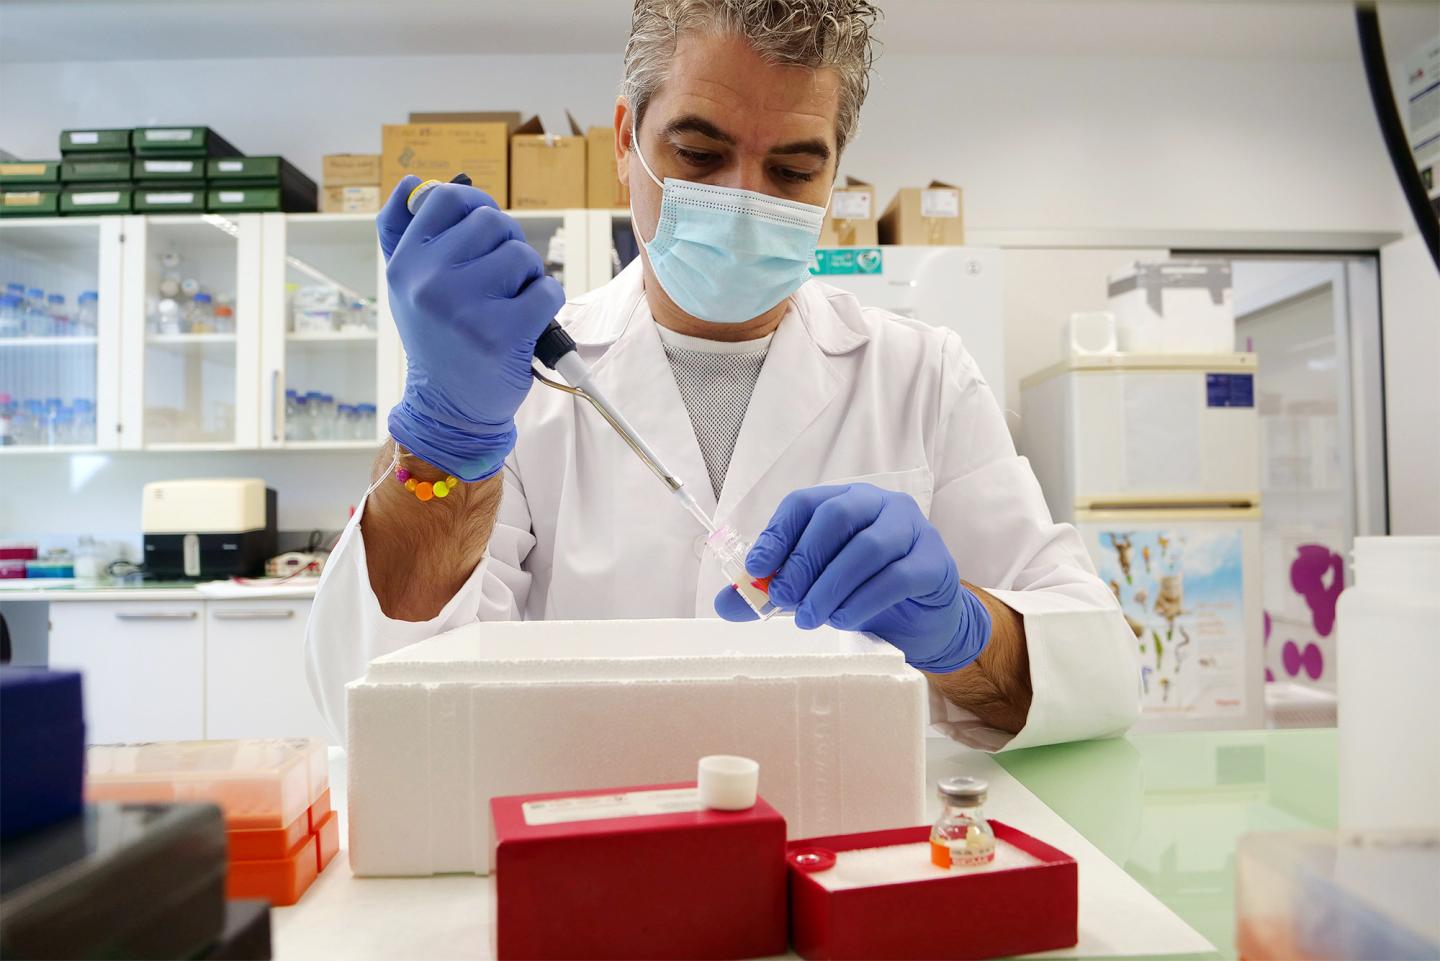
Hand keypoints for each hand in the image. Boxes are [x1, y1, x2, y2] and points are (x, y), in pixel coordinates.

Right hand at [377, 176, 564, 480]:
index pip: (444, 199)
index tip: (482, 230)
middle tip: (501, 277)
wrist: (450, 408)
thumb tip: (412, 182)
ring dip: (528, 275)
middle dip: (506, 244)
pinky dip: (547, 301)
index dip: (474, 205)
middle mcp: (428, 283)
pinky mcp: (503, 333)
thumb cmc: (436, 339)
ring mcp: (465, 308)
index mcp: (404, 265)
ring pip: (522, 255)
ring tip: (510, 303)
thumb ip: (401, 233)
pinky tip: (529, 321)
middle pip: (491, 222)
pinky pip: (547, 289)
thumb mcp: (406, 287)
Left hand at [713, 484, 990, 672]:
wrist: (923, 620)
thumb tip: (724, 604)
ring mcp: (913, 530)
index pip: (804, 503)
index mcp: (845, 500)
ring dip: (830, 586)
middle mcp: (880, 505)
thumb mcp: (815, 589)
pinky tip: (844, 619)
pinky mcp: (934, 563)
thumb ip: (774, 591)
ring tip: (811, 618)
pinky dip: (862, 601)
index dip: (777, 534)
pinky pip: (896, 577)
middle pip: (836, 517)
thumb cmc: (864, 592)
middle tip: (782, 599)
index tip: (756, 570)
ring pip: (867, 548)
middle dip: (803, 560)